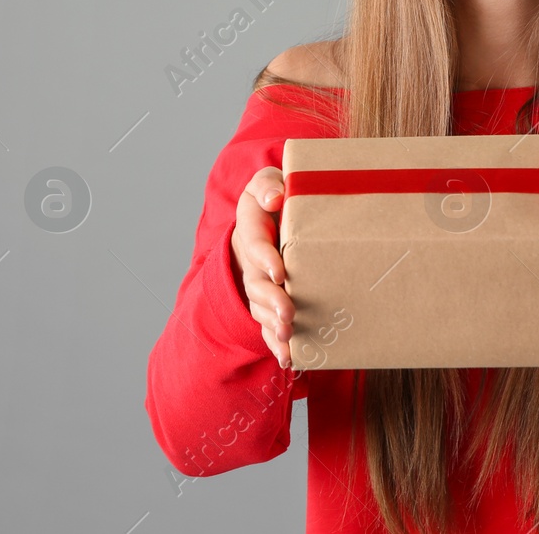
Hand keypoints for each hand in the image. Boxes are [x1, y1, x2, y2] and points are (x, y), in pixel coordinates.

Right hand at [231, 166, 293, 368]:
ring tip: (288, 337)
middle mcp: (249, 259)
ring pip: (260, 307)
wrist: (268, 216)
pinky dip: (276, 342)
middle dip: (271, 300)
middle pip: (256, 282)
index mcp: (250, 227)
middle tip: (288, 314)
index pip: (254, 243)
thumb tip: (275, 198)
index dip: (264, 258)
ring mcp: (256, 282)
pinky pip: (267, 323)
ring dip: (273, 324)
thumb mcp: (268, 181)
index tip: (280, 272)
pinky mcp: (266, 300)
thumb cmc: (275, 196)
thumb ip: (269, 184)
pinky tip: (289, 357)